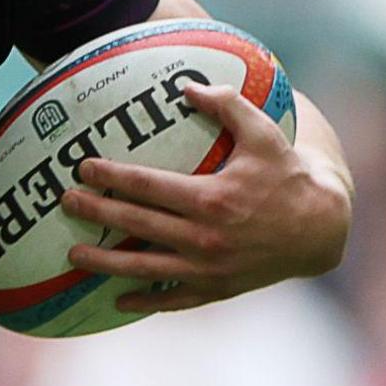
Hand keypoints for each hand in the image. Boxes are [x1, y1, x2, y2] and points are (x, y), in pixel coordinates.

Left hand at [61, 81, 351, 313]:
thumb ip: (226, 104)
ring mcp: (209, 268)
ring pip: (146, 267)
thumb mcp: (263, 133)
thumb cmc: (287, 175)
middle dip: (97, 212)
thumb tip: (186, 85)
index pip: (147, 186)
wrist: (320, 229)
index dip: (111, 176)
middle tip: (65, 202)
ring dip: (106, 261)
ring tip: (74, 254)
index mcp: (211, 198)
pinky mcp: (217, 289)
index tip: (83, 168)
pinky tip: (117, 297)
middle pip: (137, 224)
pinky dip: (145, 299)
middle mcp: (205, 237)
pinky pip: (173, 298)